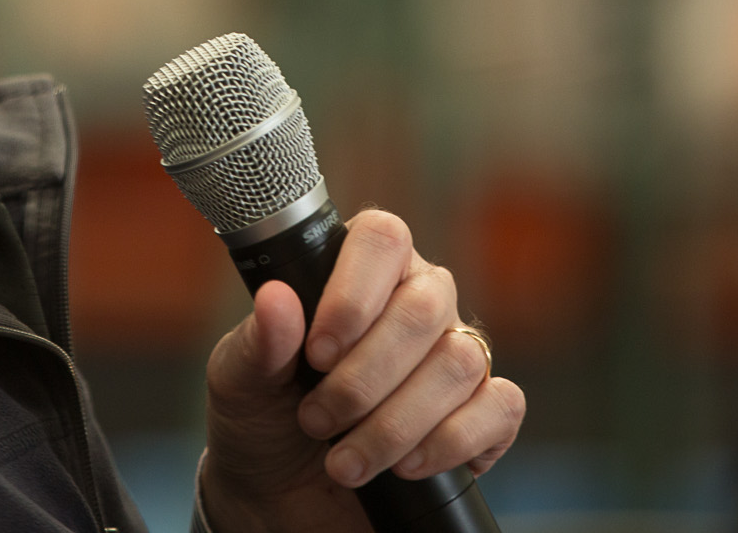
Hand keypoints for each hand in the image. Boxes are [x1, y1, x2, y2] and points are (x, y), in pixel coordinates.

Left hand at [198, 210, 525, 532]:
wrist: (280, 498)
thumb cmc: (261, 420)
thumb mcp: (238, 382)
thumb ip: (258, 342)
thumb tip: (276, 299)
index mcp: (358, 272)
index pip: (382, 238)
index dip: (354, 292)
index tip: (318, 351)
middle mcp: (416, 302)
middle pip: (424, 306)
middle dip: (365, 377)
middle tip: (315, 418)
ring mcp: (454, 356)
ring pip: (459, 361)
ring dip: (394, 423)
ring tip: (343, 459)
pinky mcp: (483, 414)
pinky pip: (499, 408)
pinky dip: (450, 442)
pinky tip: (404, 465)